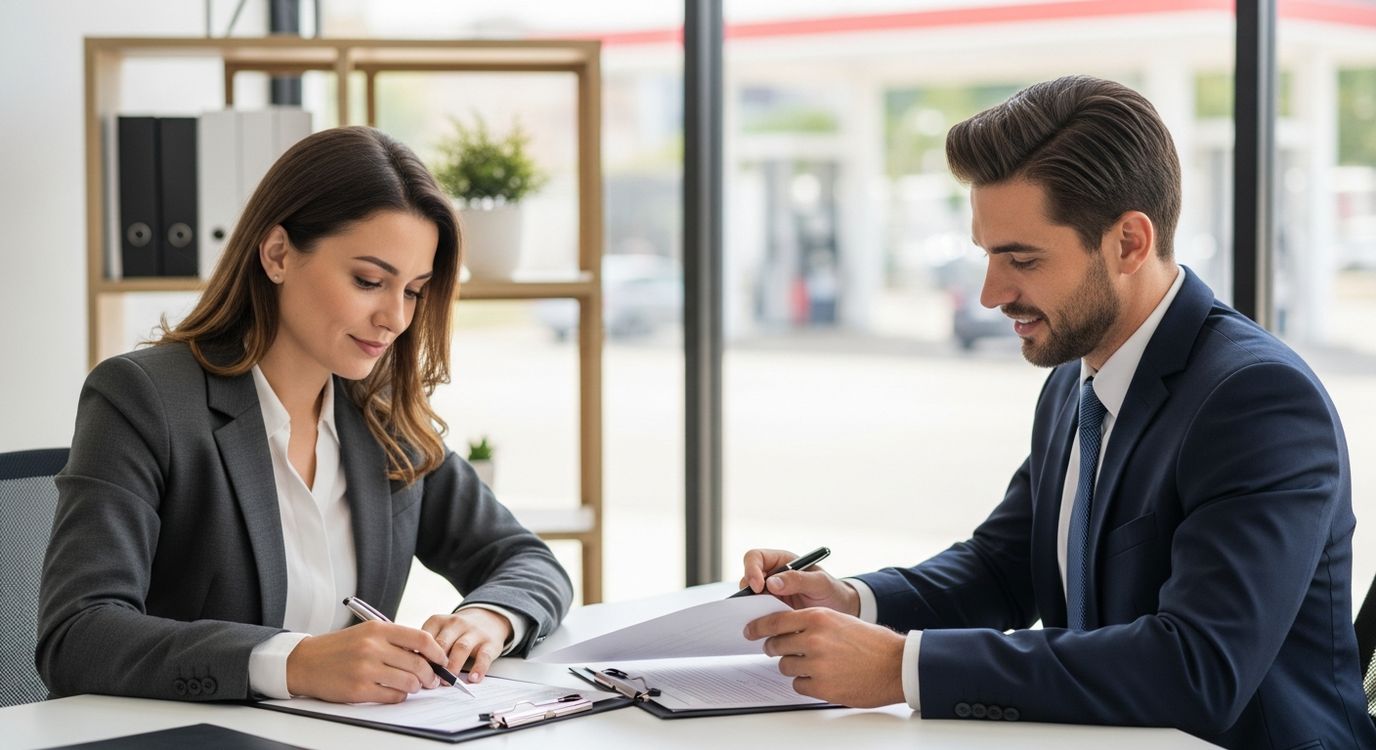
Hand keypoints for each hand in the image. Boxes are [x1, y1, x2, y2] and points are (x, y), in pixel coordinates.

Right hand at [286, 621, 444, 703]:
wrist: (305, 662)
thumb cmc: (339, 647)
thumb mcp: (367, 633)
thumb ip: (394, 640)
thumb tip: (426, 655)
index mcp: (378, 629)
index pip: (421, 639)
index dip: (437, 652)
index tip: (442, 660)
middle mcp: (373, 647)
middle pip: (418, 664)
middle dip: (430, 675)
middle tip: (432, 680)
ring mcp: (365, 669)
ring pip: (408, 682)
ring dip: (415, 687)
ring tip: (413, 686)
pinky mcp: (358, 690)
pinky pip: (393, 696)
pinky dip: (399, 696)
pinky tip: (395, 692)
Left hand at [422, 608, 512, 682]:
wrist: (487, 619)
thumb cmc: (456, 632)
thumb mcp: (439, 631)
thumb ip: (426, 646)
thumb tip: (410, 668)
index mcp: (438, 621)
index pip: (425, 638)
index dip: (419, 656)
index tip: (415, 671)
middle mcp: (456, 624)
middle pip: (442, 643)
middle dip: (435, 664)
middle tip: (430, 680)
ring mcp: (474, 632)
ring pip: (462, 648)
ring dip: (453, 667)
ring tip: (448, 682)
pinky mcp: (490, 642)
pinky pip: (484, 656)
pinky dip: (479, 668)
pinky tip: (473, 678)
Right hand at [739, 548, 859, 614]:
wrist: (840, 612)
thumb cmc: (832, 591)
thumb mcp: (820, 583)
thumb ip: (798, 580)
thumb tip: (771, 583)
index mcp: (781, 561)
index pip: (755, 558)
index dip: (751, 570)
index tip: (758, 586)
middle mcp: (771, 577)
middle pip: (747, 579)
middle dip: (746, 593)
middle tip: (753, 608)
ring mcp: (770, 596)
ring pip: (749, 600)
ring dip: (750, 609)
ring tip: (758, 622)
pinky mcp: (772, 613)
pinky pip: (758, 616)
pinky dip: (758, 622)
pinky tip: (764, 631)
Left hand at [744, 607, 906, 707]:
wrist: (895, 665)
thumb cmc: (872, 643)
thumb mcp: (839, 620)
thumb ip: (812, 623)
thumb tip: (785, 629)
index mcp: (817, 618)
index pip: (775, 622)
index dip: (758, 628)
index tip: (750, 632)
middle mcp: (814, 640)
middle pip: (776, 645)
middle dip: (775, 649)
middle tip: (779, 650)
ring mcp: (817, 665)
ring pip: (785, 667)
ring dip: (794, 666)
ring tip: (814, 665)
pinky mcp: (822, 687)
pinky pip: (798, 685)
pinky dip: (806, 683)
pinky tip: (822, 678)